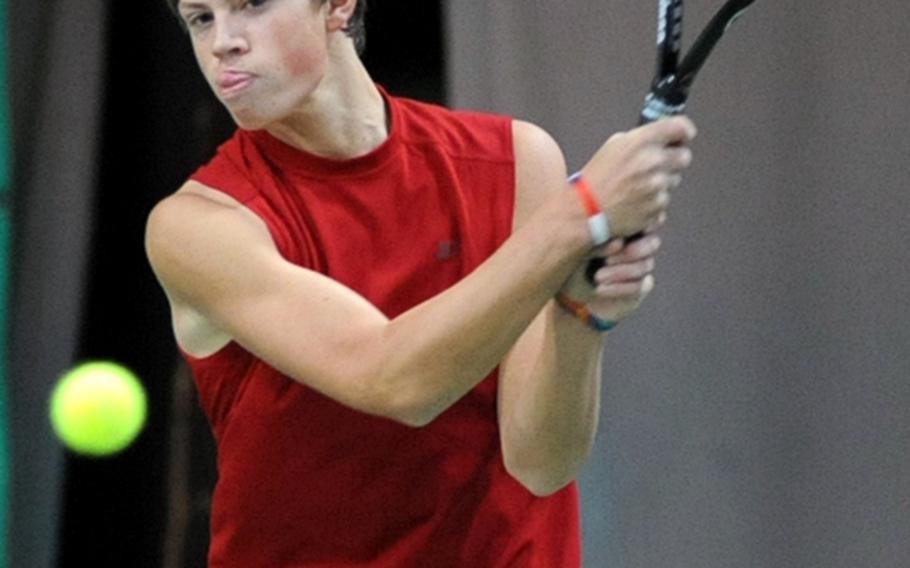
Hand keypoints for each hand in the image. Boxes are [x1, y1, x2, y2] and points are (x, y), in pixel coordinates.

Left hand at [560, 233, 660, 323]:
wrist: (572, 294)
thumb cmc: (573, 264)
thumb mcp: (581, 250)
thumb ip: (600, 242)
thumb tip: (619, 243)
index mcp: (626, 228)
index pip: (645, 222)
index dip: (639, 227)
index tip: (618, 236)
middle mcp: (639, 244)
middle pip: (652, 243)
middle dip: (630, 252)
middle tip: (607, 260)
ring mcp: (642, 265)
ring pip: (645, 265)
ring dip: (620, 272)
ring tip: (597, 277)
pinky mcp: (640, 287)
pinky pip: (640, 286)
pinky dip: (619, 288)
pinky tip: (599, 289)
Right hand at [579, 117, 695, 237]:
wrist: (586, 210)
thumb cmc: (597, 178)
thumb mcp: (614, 146)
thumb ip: (640, 140)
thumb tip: (661, 139)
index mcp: (641, 142)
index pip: (680, 128)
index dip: (684, 131)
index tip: (684, 136)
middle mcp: (652, 162)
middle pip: (684, 156)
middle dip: (674, 159)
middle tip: (659, 164)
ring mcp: (657, 186)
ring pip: (674, 180)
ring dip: (662, 181)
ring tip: (639, 186)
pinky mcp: (657, 207)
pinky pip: (665, 200)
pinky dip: (654, 201)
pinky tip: (636, 200)